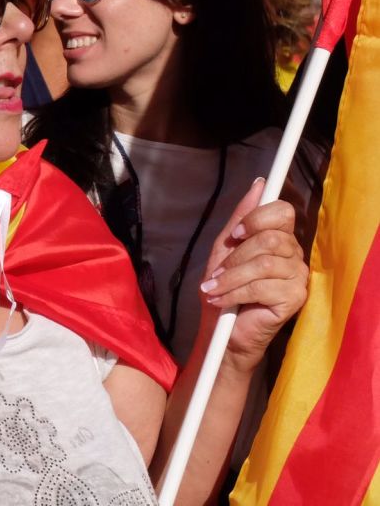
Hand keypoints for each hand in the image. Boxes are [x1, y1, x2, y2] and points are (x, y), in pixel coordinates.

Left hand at [197, 178, 307, 372]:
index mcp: (280, 240)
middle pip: (270, 238)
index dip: (257, 218)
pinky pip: (263, 287)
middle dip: (236, 256)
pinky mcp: (295, 299)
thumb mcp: (225, 248)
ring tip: (214, 288)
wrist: (222, 329)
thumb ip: (241, 217)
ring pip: (264, 263)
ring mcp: (298, 278)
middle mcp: (294, 256)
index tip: (235, 233)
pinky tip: (221, 299)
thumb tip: (260, 184)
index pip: (283, 212)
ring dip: (231, 277)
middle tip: (217, 272)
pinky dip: (234, 292)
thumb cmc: (224, 287)